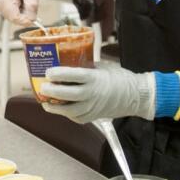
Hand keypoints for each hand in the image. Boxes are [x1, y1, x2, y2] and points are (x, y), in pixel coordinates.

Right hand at [0, 0, 46, 24]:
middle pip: (15, 20)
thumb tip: (31, 19)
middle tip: (31, 4)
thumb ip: (31, 4)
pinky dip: (23, 12)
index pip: (15, 18)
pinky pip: (16, 16)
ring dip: (25, 14)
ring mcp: (2, 7)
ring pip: (16, 19)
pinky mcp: (5, 8)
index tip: (35, 17)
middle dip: (26, 16)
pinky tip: (24, 3)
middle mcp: (0, 4)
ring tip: (26, 1)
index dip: (26, 20)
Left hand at [38, 62, 155, 122]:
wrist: (136, 96)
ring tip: (45, 101)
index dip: (59, 74)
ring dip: (54, 107)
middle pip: (67, 95)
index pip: (74, 76)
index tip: (49, 72)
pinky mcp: (92, 117)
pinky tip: (59, 107)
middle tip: (42, 87)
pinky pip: (75, 117)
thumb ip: (85, 67)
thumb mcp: (102, 67)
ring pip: (69, 110)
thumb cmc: (120, 79)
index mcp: (95, 79)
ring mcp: (92, 108)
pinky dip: (65, 113)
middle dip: (51, 92)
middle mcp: (93, 94)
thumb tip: (67, 63)